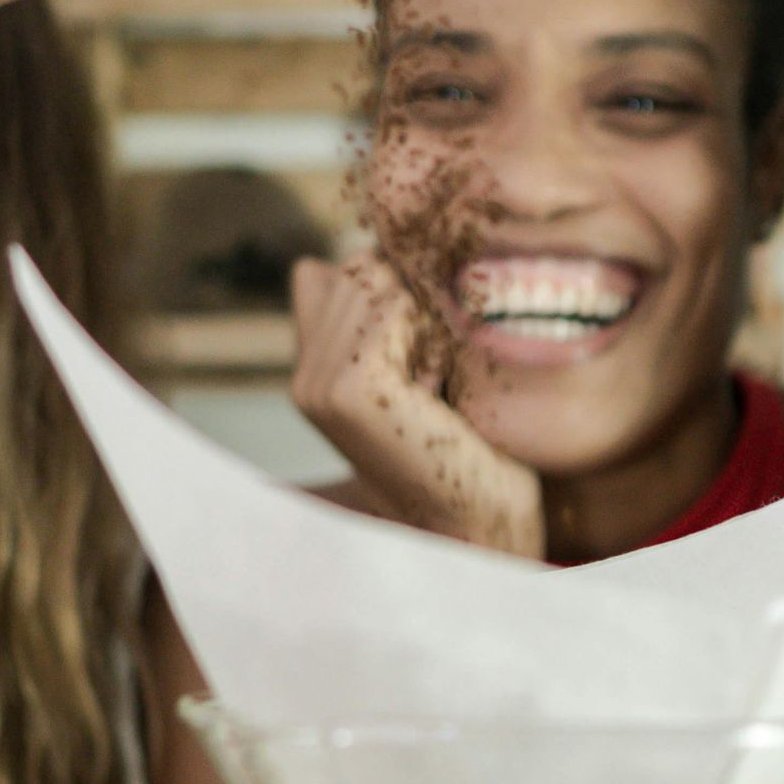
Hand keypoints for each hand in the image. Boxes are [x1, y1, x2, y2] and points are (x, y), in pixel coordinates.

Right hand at [291, 253, 544, 556]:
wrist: (478, 521)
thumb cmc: (469, 446)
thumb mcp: (424, 369)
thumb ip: (382, 319)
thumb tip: (333, 262)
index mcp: (311, 369)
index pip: (346, 270)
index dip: (406, 290)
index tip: (436, 359)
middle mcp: (304, 376)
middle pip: (361, 269)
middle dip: (418, 300)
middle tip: (443, 375)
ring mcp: (319, 384)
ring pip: (376, 281)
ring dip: (429, 318)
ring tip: (440, 385)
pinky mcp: (347, 389)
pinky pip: (392, 308)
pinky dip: (432, 337)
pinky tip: (440, 392)